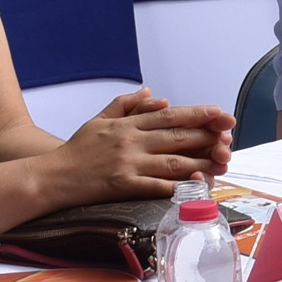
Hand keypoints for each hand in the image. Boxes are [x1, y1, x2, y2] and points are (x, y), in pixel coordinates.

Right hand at [47, 90, 234, 204]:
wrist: (52, 176)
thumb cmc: (76, 149)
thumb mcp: (99, 119)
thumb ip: (127, 104)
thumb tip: (155, 94)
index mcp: (127, 125)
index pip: (169, 116)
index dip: (197, 114)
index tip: (219, 113)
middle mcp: (131, 142)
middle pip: (177, 136)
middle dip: (207, 136)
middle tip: (229, 137)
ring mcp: (129, 164)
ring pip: (173, 161)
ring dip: (201, 162)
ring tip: (222, 162)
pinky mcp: (124, 186)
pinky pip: (158, 186)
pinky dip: (180, 185)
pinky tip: (198, 185)